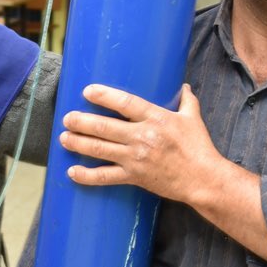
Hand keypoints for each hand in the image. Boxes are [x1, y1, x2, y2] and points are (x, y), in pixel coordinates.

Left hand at [59, 83, 220, 204]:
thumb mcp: (193, 118)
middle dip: (81, 122)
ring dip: (79, 143)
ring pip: (100, 149)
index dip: (104, 96)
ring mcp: (136, 158)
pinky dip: (87, 176)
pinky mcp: (134, 177)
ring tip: (64, 138)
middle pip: (104, 127)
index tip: (88, 91)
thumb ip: (186, 100)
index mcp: (156, 119)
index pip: (125, 103)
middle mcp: (142, 137)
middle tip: (67, 118)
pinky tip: (72, 171)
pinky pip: (106, 177)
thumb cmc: (199, 147)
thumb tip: (183, 86)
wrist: (202, 180)